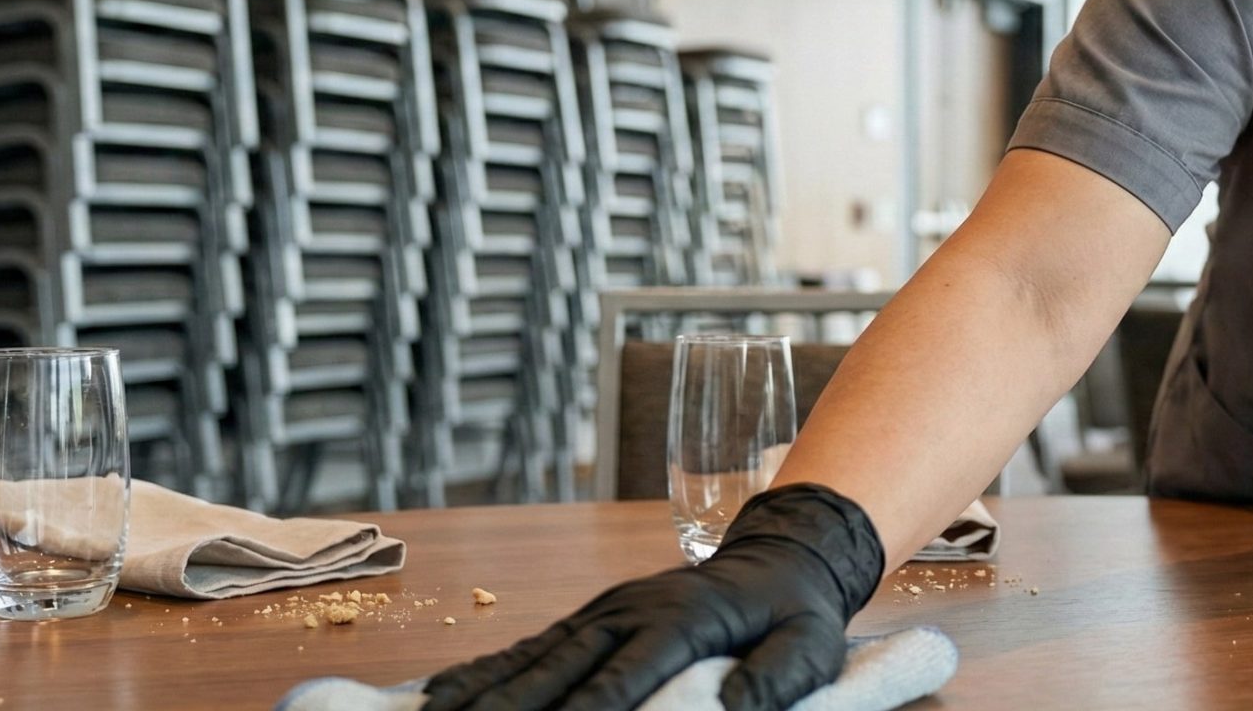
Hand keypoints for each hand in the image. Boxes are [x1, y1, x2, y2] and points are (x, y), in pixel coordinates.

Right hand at [422, 484, 885, 710]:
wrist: (781, 556)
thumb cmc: (795, 613)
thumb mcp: (811, 642)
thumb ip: (778, 675)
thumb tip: (737, 706)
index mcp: (682, 621)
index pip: (625, 676)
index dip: (588, 710)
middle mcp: (629, 612)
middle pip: (561, 669)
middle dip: (512, 708)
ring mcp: (603, 612)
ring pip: (532, 658)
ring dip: (482, 692)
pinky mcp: (590, 619)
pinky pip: (529, 647)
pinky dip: (484, 672)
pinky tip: (442, 696)